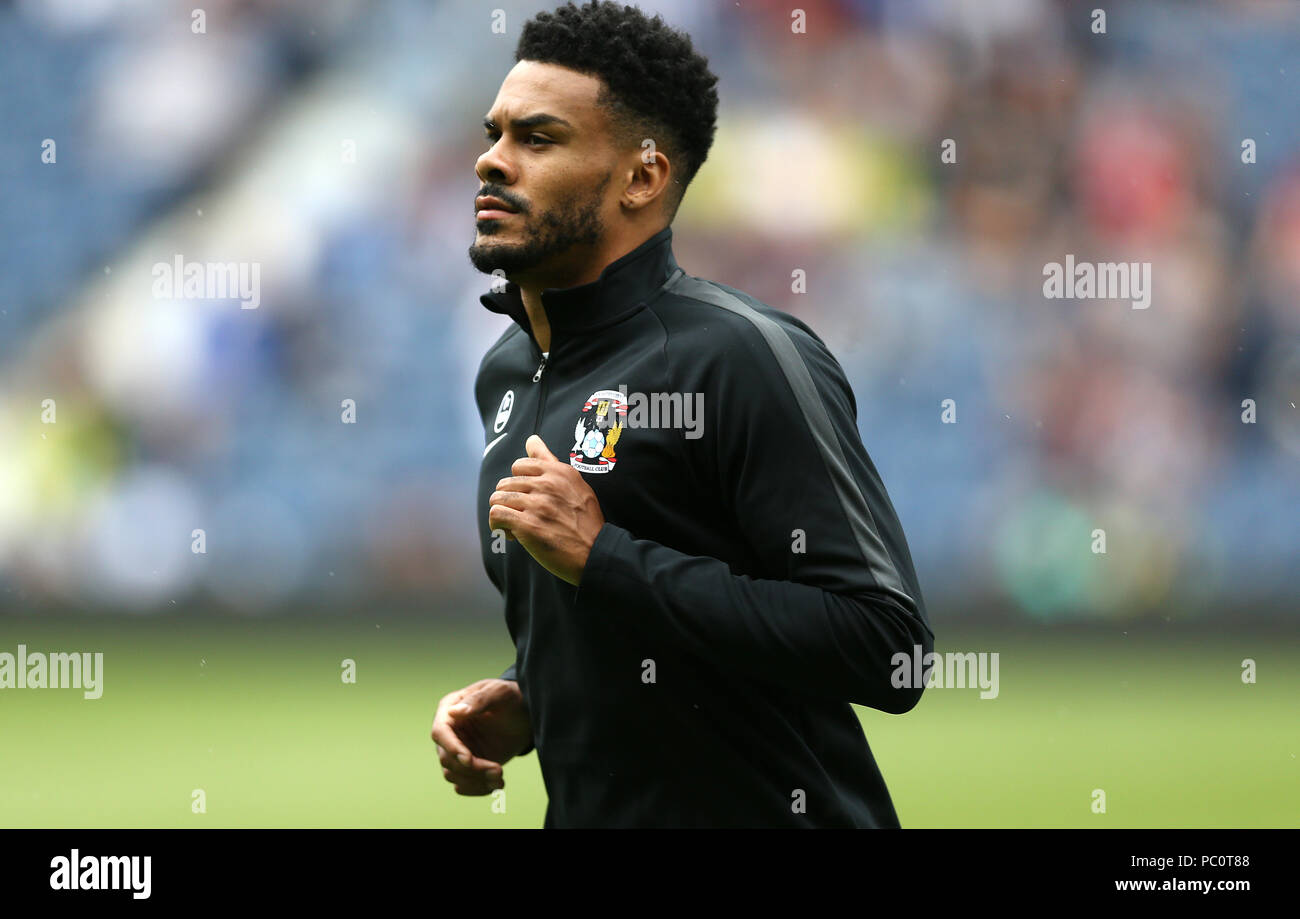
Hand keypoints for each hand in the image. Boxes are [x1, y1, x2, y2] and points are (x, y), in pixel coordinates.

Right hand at [431, 678, 531, 795]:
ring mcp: (457, 750)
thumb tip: (455, 712)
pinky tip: (496, 785)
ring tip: (500, 779)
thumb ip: (479, 700)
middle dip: (471, 769)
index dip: (452, 748)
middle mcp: (449, 732)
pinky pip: (462, 784)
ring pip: (453, 774)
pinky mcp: (467, 766)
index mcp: (450, 710)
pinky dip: (477, 789)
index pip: (440, 732)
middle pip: (447, 758)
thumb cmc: (510, 698)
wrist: (523, 715)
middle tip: (498, 770)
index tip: (469, 760)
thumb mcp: (499, 693)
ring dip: (476, 781)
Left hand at [488, 434, 604, 585]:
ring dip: (502, 512)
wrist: (596, 552)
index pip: (520, 465)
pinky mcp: (528, 525)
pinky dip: (497, 524)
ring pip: (497, 498)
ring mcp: (537, 504)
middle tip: (522, 516)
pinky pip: (496, 514)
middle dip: (509, 500)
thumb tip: (531, 439)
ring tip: (514, 525)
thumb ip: (549, 461)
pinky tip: (509, 534)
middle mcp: (547, 484)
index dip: (520, 483)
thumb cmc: (586, 521)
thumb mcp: (575, 484)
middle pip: (506, 483)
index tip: (528, 498)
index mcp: (558, 472)